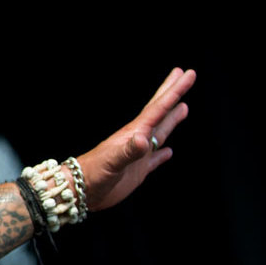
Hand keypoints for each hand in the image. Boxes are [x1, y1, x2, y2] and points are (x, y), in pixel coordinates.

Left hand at [78, 67, 195, 210]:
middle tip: (186, 75)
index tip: (187, 73)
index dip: (174, 91)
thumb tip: (145, 140)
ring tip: (183, 107)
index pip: (159, 108)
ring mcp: (137, 155)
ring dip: (172, 119)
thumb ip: (128, 151)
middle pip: (159, 111)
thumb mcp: (111, 162)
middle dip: (173, 93)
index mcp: (133, 133)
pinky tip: (168, 151)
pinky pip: (154, 159)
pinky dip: (162, 154)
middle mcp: (137, 140)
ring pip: (160, 132)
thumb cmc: (92, 174)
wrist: (78, 190)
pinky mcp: (136, 171)